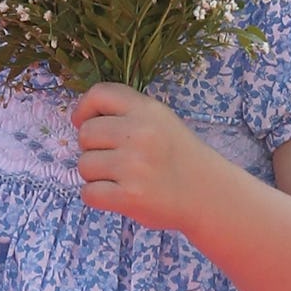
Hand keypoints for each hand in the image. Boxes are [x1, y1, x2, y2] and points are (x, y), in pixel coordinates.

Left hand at [72, 81, 207, 229]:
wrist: (209, 193)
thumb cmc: (178, 155)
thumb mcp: (160, 119)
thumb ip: (126, 112)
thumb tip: (82, 118)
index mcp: (147, 109)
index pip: (99, 94)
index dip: (84, 108)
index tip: (83, 122)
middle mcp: (140, 133)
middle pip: (85, 133)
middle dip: (91, 147)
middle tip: (111, 157)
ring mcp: (134, 166)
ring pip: (84, 165)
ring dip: (95, 174)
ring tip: (118, 177)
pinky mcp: (130, 196)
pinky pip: (88, 193)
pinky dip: (97, 196)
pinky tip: (117, 194)